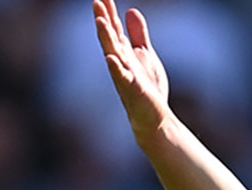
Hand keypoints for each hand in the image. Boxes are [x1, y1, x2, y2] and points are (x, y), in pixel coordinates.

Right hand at [93, 0, 170, 141]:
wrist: (155, 117)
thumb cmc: (148, 88)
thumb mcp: (145, 55)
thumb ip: (138, 35)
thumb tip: (131, 11)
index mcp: (124, 53)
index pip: (114, 29)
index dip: (109, 12)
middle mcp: (121, 62)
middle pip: (110, 37)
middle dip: (104, 20)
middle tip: (97, 2)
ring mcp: (124, 76)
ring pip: (113, 54)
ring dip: (106, 38)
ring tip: (101, 21)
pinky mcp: (133, 91)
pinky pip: (122, 78)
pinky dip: (116, 68)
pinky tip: (111, 58)